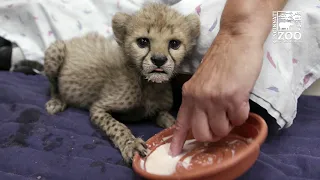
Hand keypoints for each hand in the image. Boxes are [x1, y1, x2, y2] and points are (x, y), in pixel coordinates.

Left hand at [169, 33, 263, 155]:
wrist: (236, 39)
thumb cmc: (221, 60)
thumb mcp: (202, 81)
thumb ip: (198, 99)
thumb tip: (202, 121)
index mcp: (188, 94)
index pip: (181, 122)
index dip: (178, 140)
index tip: (174, 153)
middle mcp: (198, 98)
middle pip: (202, 134)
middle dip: (213, 135)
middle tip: (221, 125)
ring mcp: (215, 98)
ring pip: (221, 130)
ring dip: (229, 123)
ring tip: (232, 107)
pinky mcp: (233, 97)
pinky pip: (238, 120)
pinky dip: (242, 114)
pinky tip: (241, 100)